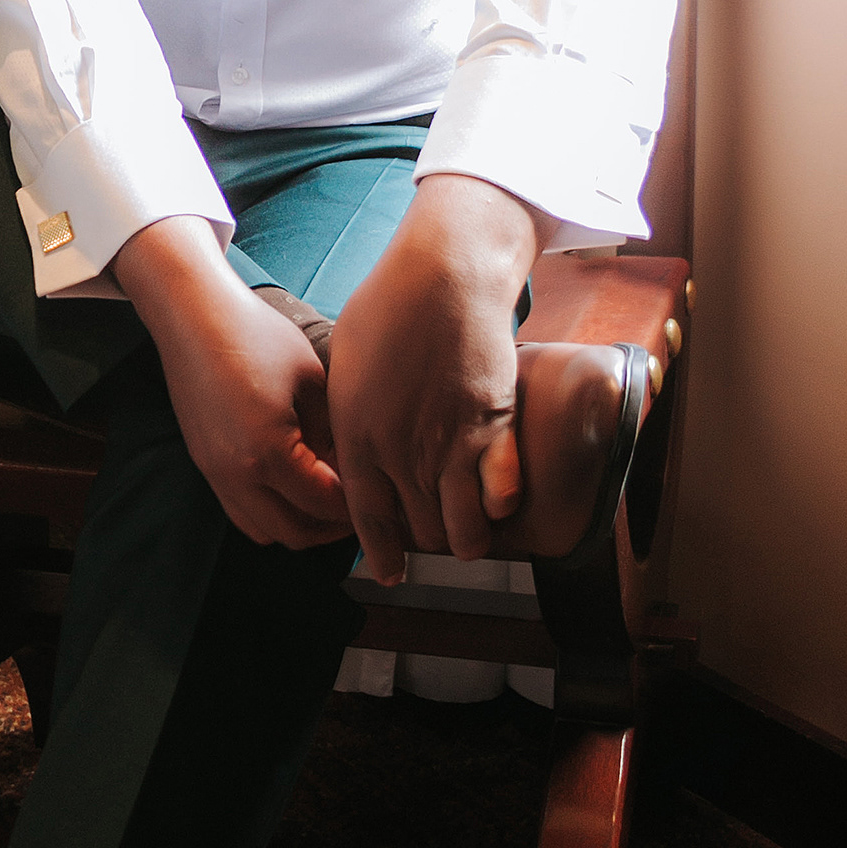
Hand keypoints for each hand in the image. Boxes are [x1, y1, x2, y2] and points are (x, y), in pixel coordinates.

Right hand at [112, 218, 352, 548]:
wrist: (194, 317)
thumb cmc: (256, 336)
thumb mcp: (313, 379)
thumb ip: (334, 434)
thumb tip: (351, 469)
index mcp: (270, 452)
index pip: (325, 506)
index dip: (357, 509)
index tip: (378, 500)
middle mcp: (238, 474)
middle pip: (295, 534)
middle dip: (331, 529)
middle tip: (358, 509)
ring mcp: (216, 473)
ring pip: (264, 531)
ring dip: (298, 525)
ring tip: (324, 502)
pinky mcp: (205, 465)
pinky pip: (241, 512)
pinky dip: (269, 513)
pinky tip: (290, 487)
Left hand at [325, 175, 551, 583]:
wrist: (444, 274)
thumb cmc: (388, 307)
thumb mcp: (344, 363)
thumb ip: (348, 415)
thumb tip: (348, 447)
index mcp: (357, 436)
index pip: (368, 518)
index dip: (381, 552)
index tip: (388, 573)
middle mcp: (402, 450)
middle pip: (420, 529)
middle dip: (426, 542)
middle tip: (433, 538)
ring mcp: (451, 442)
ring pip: (463, 527)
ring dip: (466, 537)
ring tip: (468, 538)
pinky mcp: (493, 426)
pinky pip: (501, 494)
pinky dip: (499, 505)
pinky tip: (496, 505)